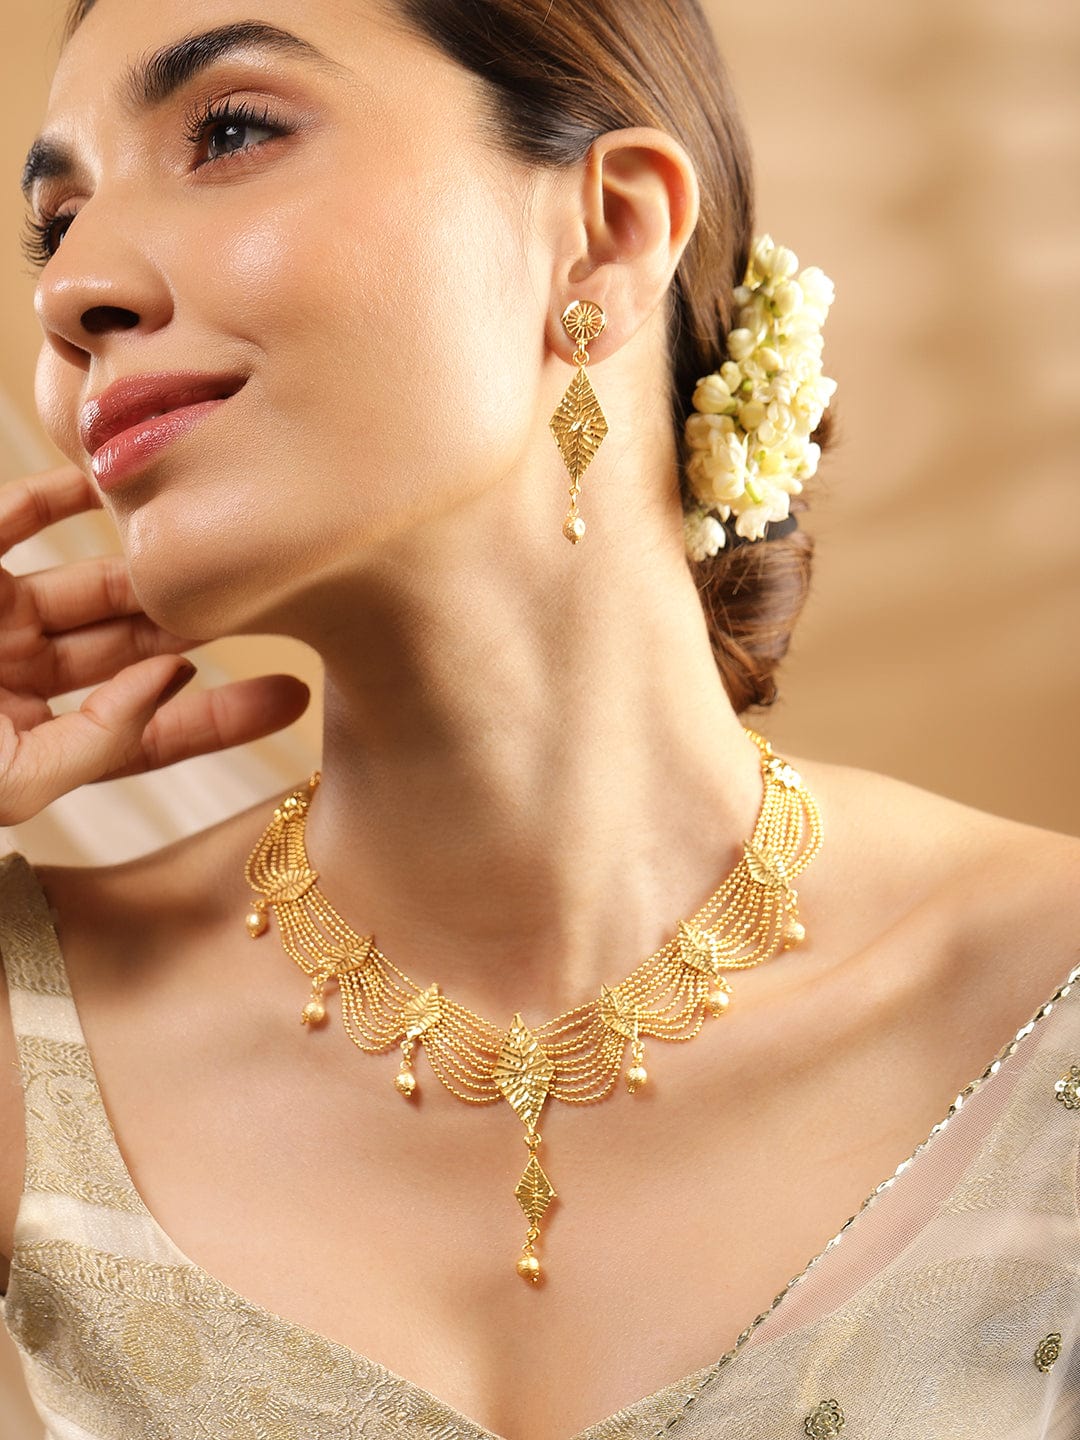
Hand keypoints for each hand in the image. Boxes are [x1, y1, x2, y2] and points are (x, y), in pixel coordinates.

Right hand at [0, 463, 310, 824]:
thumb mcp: (9, 781)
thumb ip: (98, 743)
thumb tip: (174, 678)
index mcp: (31, 741)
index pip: (147, 731)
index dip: (220, 717)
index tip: (298, 695)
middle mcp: (19, 678)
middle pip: (129, 647)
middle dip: (199, 624)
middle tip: (276, 598)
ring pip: (88, 584)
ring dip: (152, 567)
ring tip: (227, 544)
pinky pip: (15, 515)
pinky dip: (63, 493)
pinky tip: (130, 483)